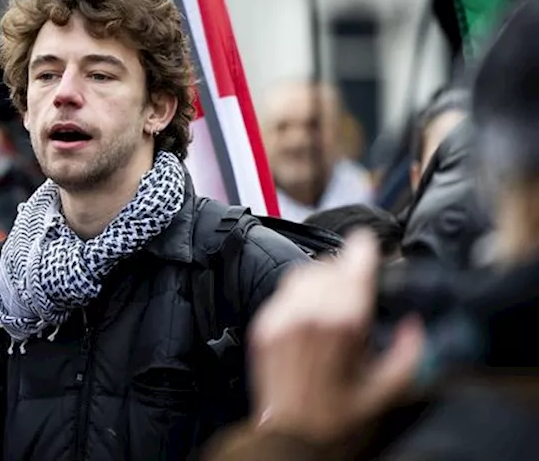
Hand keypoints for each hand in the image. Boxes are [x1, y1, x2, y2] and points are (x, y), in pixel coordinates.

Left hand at [249, 230, 424, 442]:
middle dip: (347, 269)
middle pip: (330, 264)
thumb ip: (410, 352)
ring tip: (337, 299)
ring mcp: (282, 317)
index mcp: (343, 322)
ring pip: (303, 273)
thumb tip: (417, 326)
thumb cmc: (338, 418)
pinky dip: (301, 294)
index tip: (369, 242)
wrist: (291, 437)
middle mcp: (309, 312)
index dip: (364, 248)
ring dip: (323, 277)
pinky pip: (284, 292)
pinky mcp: (263, 325)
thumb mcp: (388, 389)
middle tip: (360, 285)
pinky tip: (313, 314)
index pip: (354, 264)